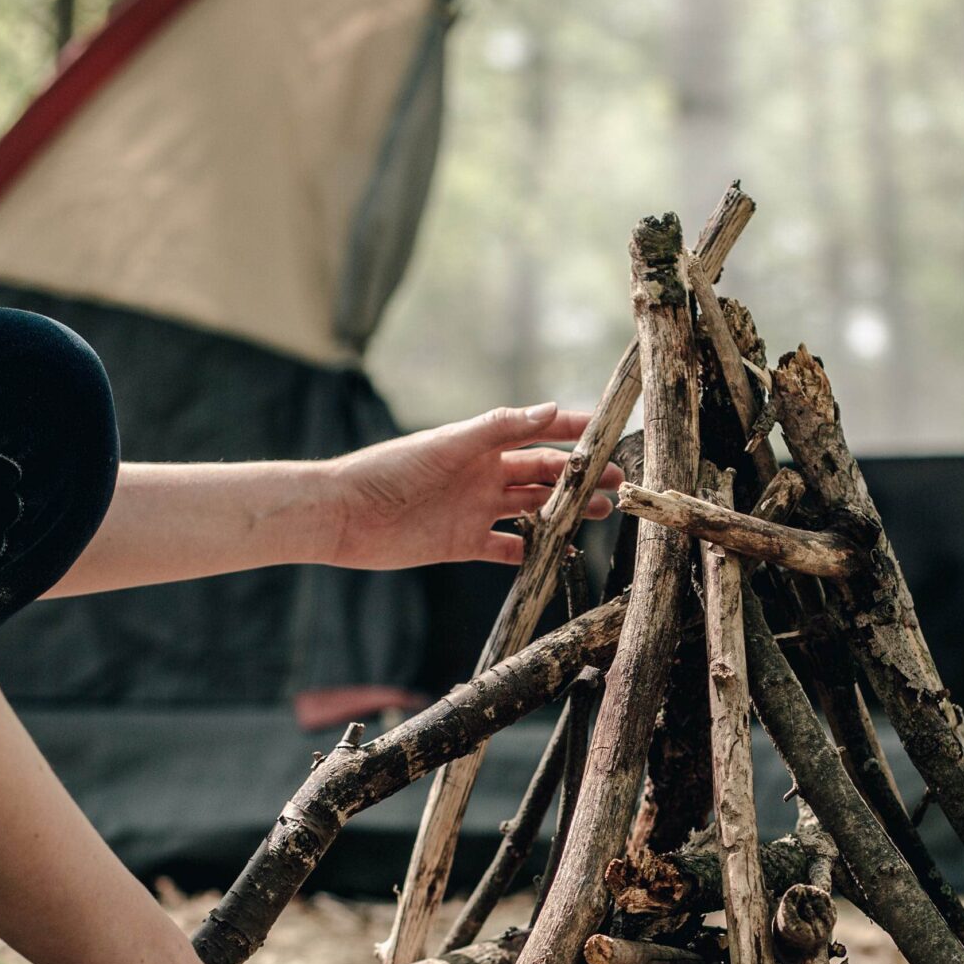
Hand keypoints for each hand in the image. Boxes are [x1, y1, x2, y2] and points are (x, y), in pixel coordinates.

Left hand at [325, 402, 615, 569]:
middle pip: (543, 474)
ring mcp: (476, 510)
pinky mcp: (463, 543)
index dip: (573, 431)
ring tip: (601, 513)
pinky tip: (561, 554)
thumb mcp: (449, 444)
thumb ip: (499, 428)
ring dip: (566, 511)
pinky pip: (508, 548)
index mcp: (481, 445)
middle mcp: (483, 475)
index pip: (538, 433)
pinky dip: (534, 551)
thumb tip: (551, 409)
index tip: (608, 432)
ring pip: (533, 509)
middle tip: (617, 482)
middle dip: (580, 476)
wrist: (346, 515)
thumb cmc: (390, 469)